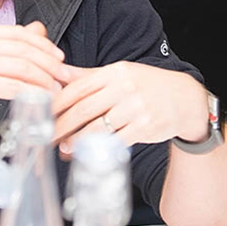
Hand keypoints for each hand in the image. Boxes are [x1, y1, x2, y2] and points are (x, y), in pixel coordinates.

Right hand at [0, 22, 68, 140]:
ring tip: (57, 89)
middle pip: (23, 49)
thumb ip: (8, 45)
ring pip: (22, 67)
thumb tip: (40, 29)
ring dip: (45, 79)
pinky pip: (15, 86)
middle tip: (65, 75)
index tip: (59, 58)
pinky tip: (43, 100)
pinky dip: (33, 93)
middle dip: (49, 63)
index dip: (43, 45)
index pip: (19, 33)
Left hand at [51, 62, 208, 153]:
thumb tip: (58, 73)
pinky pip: (115, 140)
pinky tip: (86, 153)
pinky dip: (97, 149)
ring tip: (62, 147)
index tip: (42, 112)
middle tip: (45, 135)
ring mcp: (135, 108)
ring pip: (97, 127)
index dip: (57, 101)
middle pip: (84, 108)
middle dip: (61, 123)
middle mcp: (125, 88)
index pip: (78, 86)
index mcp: (115, 72)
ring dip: (76, 140)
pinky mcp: (144, 127)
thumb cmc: (147, 86)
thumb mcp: (120, 73)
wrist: (185, 100)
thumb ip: (88, 76)